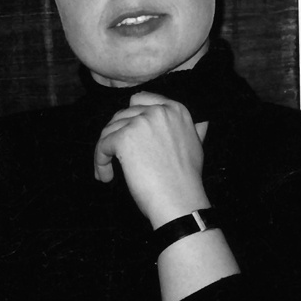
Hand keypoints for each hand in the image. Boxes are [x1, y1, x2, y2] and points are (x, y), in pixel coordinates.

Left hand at [94, 92, 209, 227]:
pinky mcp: (124, 138)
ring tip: (107, 170)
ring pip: (110, 129)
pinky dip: (100, 161)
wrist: (180, 200)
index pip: (141, 99)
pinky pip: (103, 145)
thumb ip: (193, 129)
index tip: (127, 134)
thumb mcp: (197, 145)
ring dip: (105, 149)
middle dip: (117, 135)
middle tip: (114, 155)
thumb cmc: (186, 180)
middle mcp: (158, 110)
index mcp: (176, 109)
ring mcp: (140, 122)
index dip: (131, 117)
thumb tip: (200, 123)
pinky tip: (106, 176)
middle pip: (123, 114)